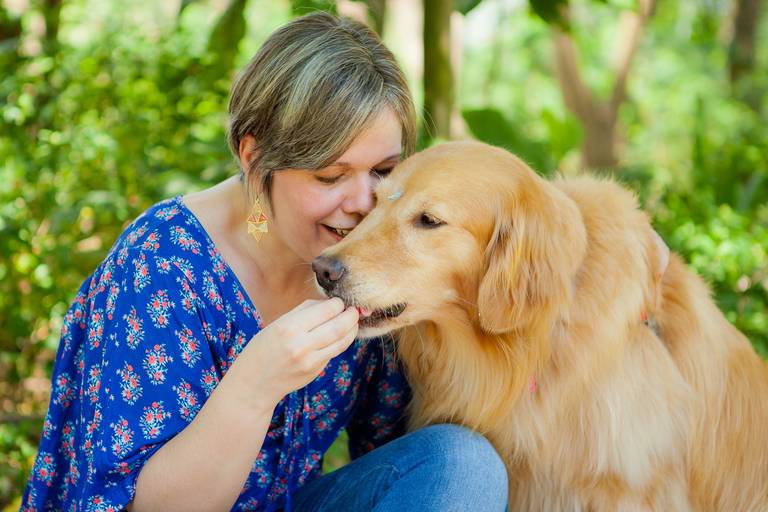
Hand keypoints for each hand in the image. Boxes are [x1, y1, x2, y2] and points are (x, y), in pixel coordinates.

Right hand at [224, 298, 358, 412]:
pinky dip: (343, 341)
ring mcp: (310, 360)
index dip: (337, 304)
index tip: (339, 301)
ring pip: (342, 340)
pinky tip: (344, 334)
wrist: (254, 382)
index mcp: (289, 327)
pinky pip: (335, 352)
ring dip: (353, 328)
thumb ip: (304, 310)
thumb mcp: (278, 323)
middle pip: (338, 325)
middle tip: (355, 309)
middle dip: (351, 315)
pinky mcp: (315, 371)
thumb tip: (330, 303)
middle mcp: (300, 344)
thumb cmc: (265, 347)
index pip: (325, 310)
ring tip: (354, 321)